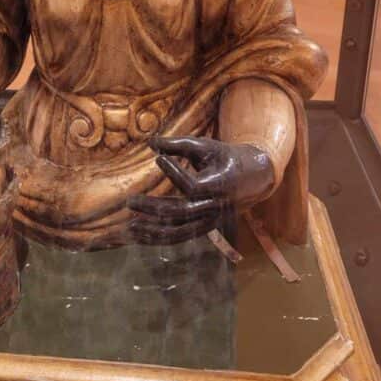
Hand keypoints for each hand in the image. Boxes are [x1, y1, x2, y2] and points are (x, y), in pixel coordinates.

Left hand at [127, 135, 273, 226]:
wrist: (251, 178)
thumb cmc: (225, 158)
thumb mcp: (206, 146)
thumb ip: (178, 144)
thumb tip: (150, 142)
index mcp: (219, 186)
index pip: (192, 186)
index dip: (175, 173)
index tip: (159, 159)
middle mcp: (214, 208)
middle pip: (180, 213)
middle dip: (152, 209)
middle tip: (129, 201)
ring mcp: (210, 222)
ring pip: (178, 233)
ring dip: (152, 232)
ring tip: (129, 227)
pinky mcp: (204, 229)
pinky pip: (179, 237)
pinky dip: (159, 238)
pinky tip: (140, 235)